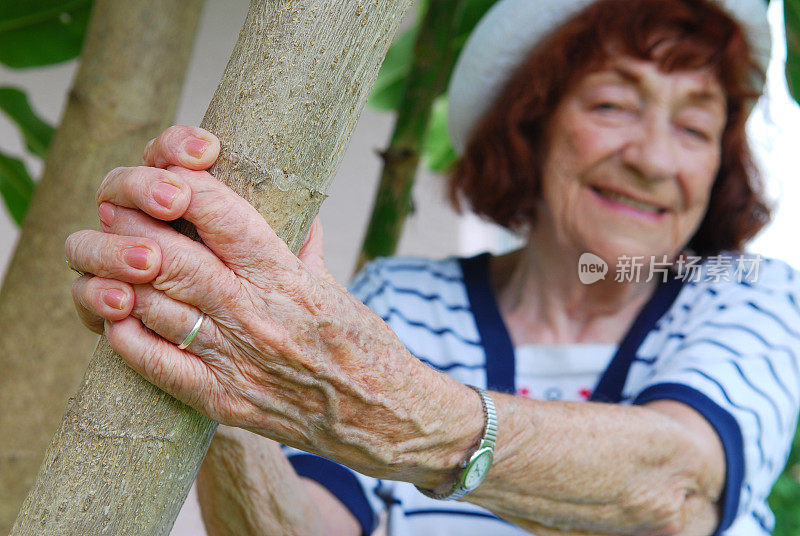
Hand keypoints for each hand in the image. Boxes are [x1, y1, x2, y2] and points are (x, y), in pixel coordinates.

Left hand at [66, 126, 479, 482]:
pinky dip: (128, 337)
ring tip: (111, 259)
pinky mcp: (224, 401)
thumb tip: (295, 216)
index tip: (165, 177)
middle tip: (117, 210)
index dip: (186, 188)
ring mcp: (237, 361)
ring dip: (122, 279)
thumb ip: (305, 250)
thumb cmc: (364, 347)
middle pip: (174, 258)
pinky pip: (158, 365)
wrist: (382, 415)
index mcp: (288, 279)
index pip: (225, 217)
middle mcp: (258, 316)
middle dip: (136, 226)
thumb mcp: (336, 288)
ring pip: (156, 306)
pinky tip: (118, 317)